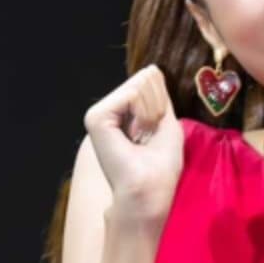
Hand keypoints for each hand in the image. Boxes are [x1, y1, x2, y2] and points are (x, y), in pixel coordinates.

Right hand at [83, 63, 183, 227]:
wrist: (149, 192)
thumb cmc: (160, 168)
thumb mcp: (166, 123)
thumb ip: (159, 96)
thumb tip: (151, 70)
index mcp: (121, 114)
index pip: (149, 81)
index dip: (162, 105)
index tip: (155, 134)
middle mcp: (107, 111)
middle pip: (145, 79)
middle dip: (158, 106)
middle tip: (150, 138)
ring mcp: (99, 113)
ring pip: (140, 84)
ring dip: (152, 112)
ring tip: (142, 139)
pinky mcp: (96, 117)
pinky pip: (132, 93)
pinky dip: (144, 113)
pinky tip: (136, 135)